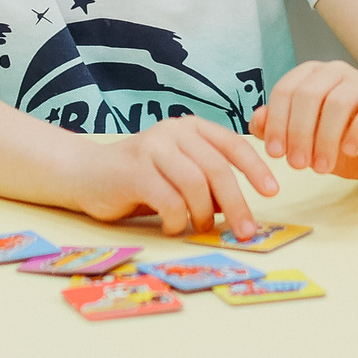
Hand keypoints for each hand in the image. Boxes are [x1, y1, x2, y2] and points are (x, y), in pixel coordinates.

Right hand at [75, 117, 279, 236]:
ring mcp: (152, 147)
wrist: (85, 174)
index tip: (272, 191)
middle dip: (237, 204)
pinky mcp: (134, 170)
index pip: (232, 144)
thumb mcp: (179, 174)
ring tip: (202, 229)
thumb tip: (241, 210)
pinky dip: (178, 221)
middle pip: (217, 169)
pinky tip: (173, 227)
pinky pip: (169, 201)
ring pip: (195, 185)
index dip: (256, 168)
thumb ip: (207, 184)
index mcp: (190, 127)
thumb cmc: (140, 178)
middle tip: (246, 230)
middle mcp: (173, 131)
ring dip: (204, 215)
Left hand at [250, 59, 357, 180]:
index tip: (275, 154)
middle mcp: (336, 71)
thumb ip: (276, 128)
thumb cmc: (336, 142)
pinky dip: (357, 132)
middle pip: (309, 94)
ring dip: (325, 139)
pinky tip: (349, 151)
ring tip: (321, 168)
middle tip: (297, 165)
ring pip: (338, 102)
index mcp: (311, 75)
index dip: (277, 122)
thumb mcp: (302, 140)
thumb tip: (257, 120)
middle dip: (299, 132)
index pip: (286, 89)